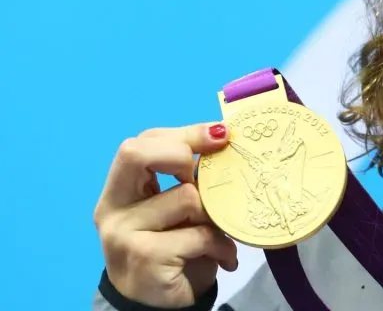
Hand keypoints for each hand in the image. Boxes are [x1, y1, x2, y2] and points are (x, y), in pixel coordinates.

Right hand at [94, 123, 238, 307]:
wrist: (158, 306)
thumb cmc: (174, 250)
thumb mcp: (177, 210)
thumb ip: (186, 180)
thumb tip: (225, 139)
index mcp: (120, 190)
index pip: (142, 143)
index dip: (183, 133)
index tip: (221, 135)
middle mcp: (112, 208)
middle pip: (137, 154)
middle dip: (183, 154)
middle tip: (209, 178)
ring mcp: (123, 234)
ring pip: (185, 197)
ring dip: (216, 215)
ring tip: (222, 233)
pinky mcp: (145, 258)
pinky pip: (198, 234)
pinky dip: (221, 245)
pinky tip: (224, 257)